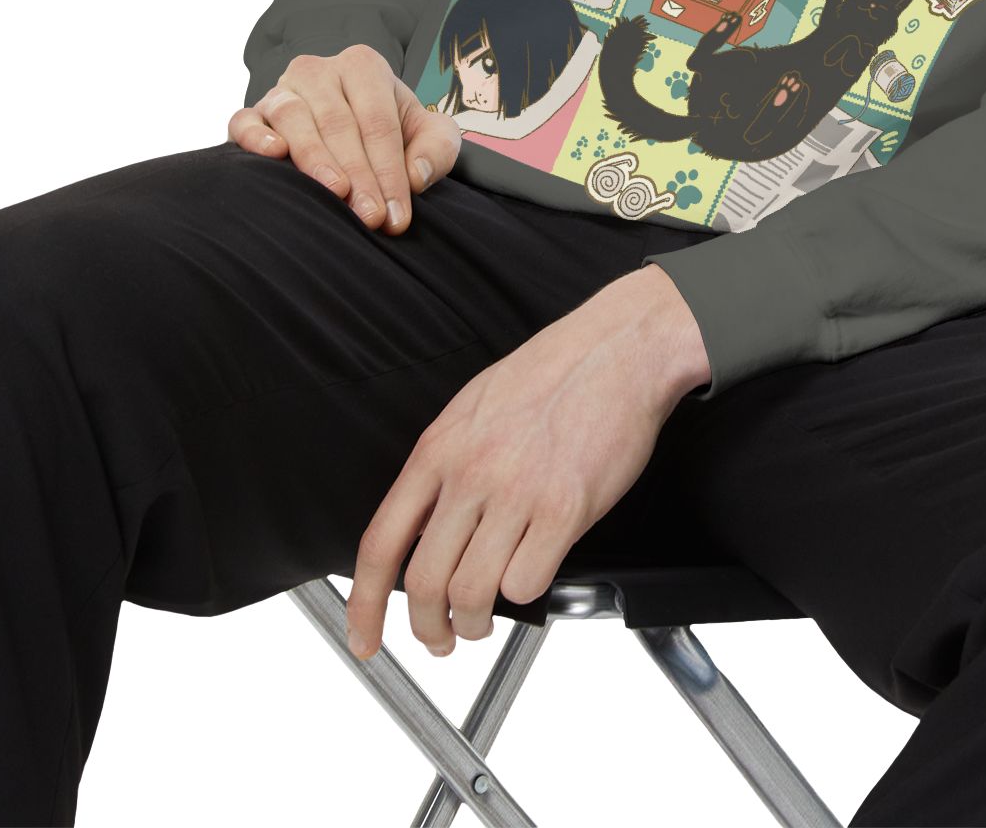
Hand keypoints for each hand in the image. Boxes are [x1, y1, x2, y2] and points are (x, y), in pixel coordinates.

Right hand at [228, 43, 461, 234]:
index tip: (395, 215)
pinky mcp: (252, 113)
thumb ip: (436, 149)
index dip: (389, 171)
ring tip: (335, 193)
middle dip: (358, 175)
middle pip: (339, 124)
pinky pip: (245, 121)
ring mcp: (282, 90)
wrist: (354, 128)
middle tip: (369, 217)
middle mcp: (319, 72)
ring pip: (295, 119)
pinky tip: (274, 154)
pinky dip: (255, 136)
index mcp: (364, 67)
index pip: (379, 123)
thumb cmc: (394, 133)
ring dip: (315, 159)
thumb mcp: (429, 135)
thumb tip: (415, 176)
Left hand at [344, 266, 708, 660]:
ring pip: (472, 594)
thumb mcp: (475, 406)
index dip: (364, 604)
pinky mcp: (565, 508)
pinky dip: (526, 593)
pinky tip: (533, 574)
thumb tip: (427, 522)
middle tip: (439, 638)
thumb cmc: (557, 371)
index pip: (381, 543)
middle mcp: (471, 473)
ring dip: (475, 623)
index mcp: (440, 448)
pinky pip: (528, 582)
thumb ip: (446, 464)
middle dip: (427, 629)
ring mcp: (518, 492)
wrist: (620, 347)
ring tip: (484, 621)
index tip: (365, 637)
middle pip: (424, 583)